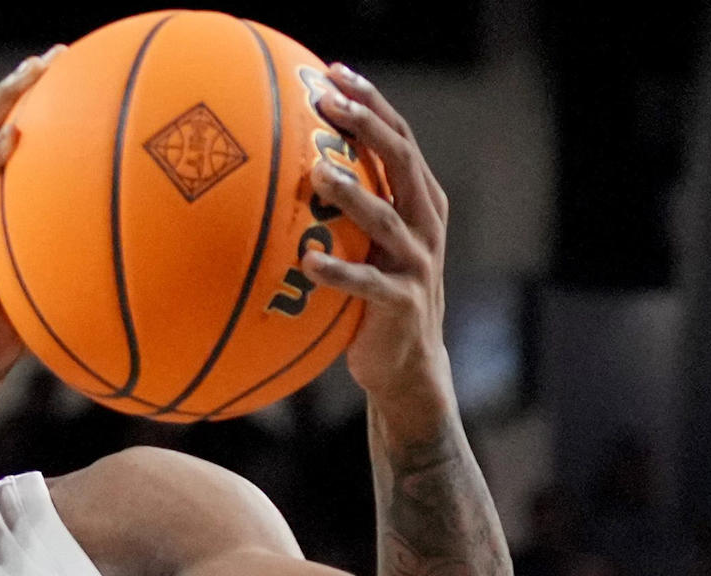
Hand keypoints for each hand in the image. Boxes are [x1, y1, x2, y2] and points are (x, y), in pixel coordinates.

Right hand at [0, 53, 52, 378]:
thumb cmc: (21, 324)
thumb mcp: (58, 277)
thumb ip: (84, 249)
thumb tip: (151, 239)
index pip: (11, 129)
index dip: (35, 96)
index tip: (73, 67)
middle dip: (21, 82)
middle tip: (55, 57)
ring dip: (4, 101)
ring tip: (31, 75)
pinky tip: (13, 139)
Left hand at [306, 66, 453, 414]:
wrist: (407, 368)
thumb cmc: (374, 300)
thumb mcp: (368, 247)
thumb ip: (348, 208)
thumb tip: (285, 169)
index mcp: (420, 201)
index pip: (399, 138)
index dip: (370, 103)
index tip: (334, 73)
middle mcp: (425, 224)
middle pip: (402, 160)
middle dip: (366, 126)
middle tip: (328, 103)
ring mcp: (417, 263)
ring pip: (386, 218)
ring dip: (352, 193)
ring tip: (319, 174)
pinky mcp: (402, 303)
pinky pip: (367, 284)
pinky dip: (338, 272)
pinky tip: (307, 263)